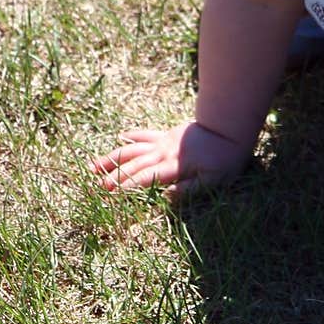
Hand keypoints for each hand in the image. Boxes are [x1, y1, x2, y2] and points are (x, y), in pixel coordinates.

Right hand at [90, 120, 252, 199]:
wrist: (229, 127)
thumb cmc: (225, 157)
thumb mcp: (214, 180)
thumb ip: (189, 189)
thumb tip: (166, 196)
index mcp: (174, 165)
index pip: (146, 177)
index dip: (128, 186)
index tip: (112, 194)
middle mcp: (163, 151)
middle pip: (134, 164)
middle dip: (114, 175)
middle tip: (97, 186)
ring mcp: (163, 141)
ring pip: (132, 148)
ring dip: (113, 157)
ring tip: (94, 165)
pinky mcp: (167, 133)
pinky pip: (145, 134)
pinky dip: (132, 136)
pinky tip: (120, 137)